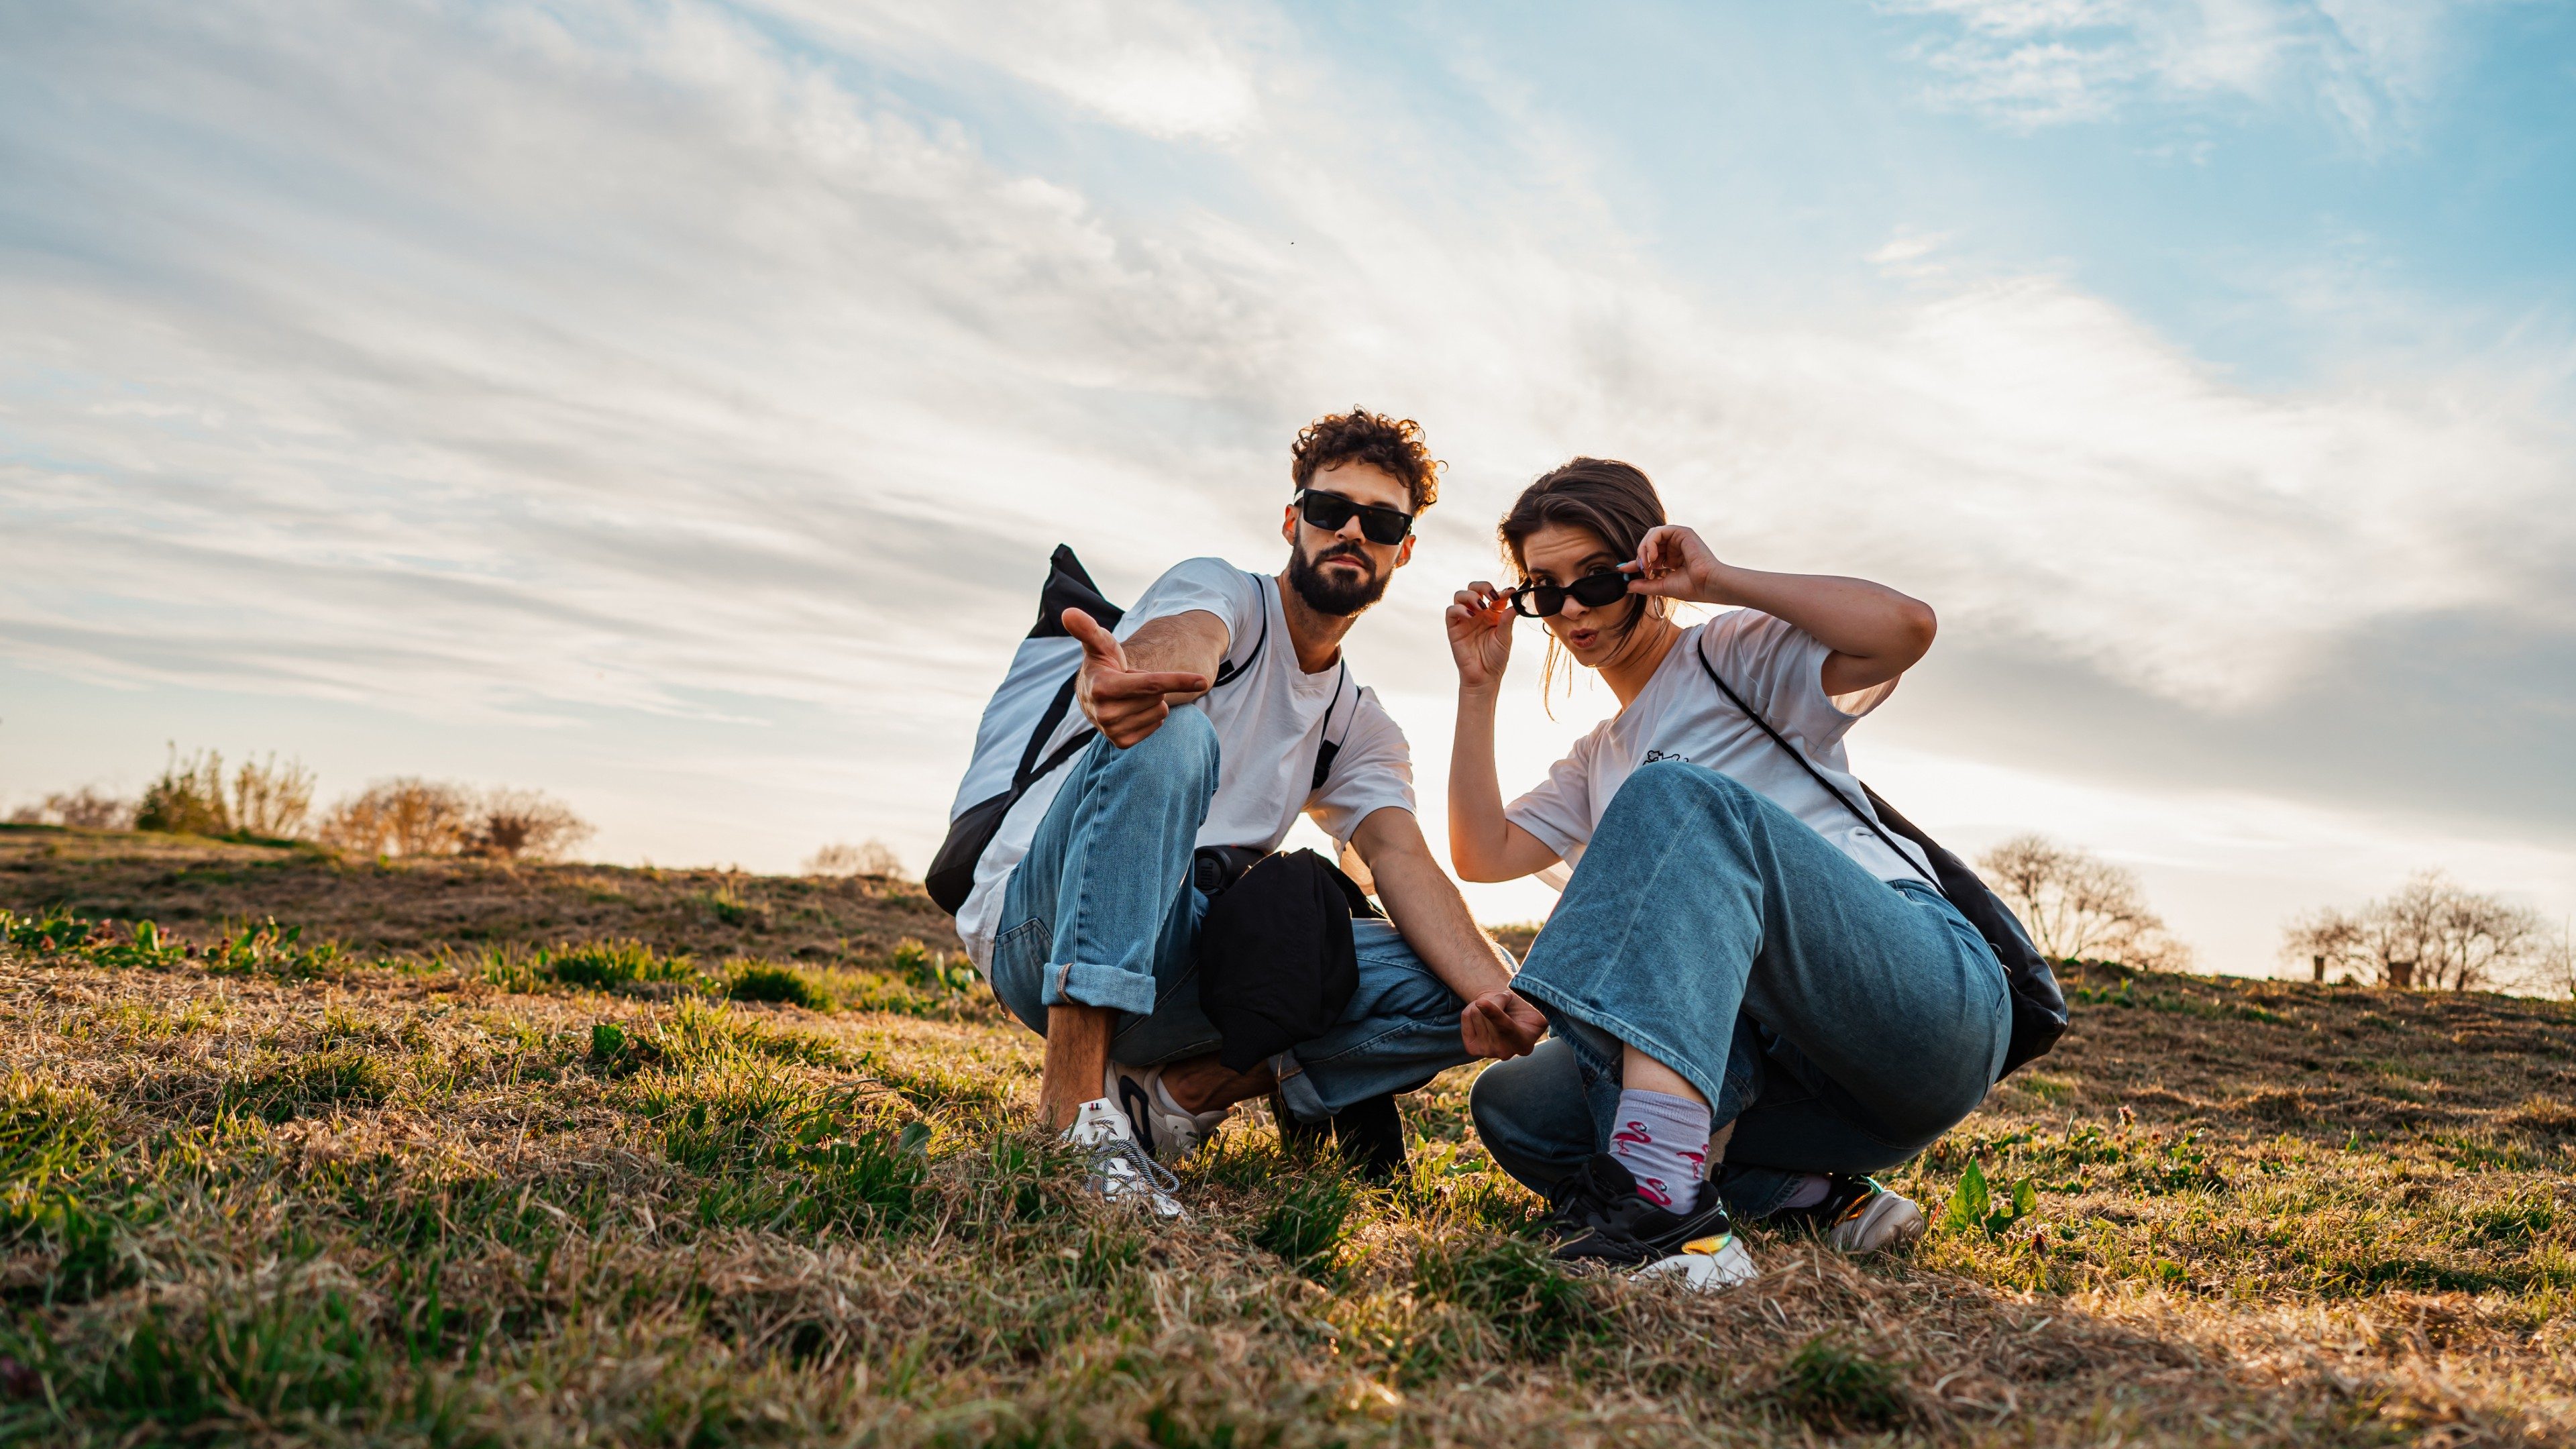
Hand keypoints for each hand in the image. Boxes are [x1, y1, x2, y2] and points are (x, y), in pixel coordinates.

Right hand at [1066, 608, 1208, 747]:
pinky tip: (1132, 709)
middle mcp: (1105, 714)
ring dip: (1149, 700)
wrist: (1093, 693)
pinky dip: (1150, 715)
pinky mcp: (1121, 743)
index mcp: (1102, 689)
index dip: (1178, 680)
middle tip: (1128, 681)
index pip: (1150, 684)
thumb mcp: (1098, 643)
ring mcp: (1112, 731)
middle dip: (1150, 685)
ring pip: (1159, 711)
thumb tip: (1069, 613)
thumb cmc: (1103, 663)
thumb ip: (1088, 629)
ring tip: (1128, 695)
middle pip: (1158, 697)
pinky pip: (1156, 725)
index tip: (1203, 680)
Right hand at [1445, 581, 1513, 692]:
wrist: (1484, 677)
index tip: (1510, 592)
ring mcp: (1465, 618)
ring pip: (1461, 595)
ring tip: (1480, 606)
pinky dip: (1460, 609)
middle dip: (1483, 586)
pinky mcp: (1454, 627)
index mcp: (1493, 613)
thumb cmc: (1496, 658)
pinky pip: (1451, 611)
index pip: (1495, 594)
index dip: (1502, 591)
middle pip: (1475, 587)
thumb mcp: (1505, 637)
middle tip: (1492, 595)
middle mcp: (1478, 612)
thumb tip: (1513, 603)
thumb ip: (1507, 620)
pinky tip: (1471, 615)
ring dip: (1471, 596)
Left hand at [1462, 987, 1545, 1059]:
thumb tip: (1481, 1003)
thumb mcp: (1521, 1003)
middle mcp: (1505, 1053)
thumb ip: (1506, 1000)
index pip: (1506, 1027)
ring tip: (1494, 1011)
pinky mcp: (1472, 1049)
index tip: (1481, 1002)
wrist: (1508, 1018)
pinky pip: (1466, 1016)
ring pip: (1476, 1012)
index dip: (1494, 1013)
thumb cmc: (1520, 1011)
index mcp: (1524, 1044)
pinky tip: (1483, 1015)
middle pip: (1487, 1015)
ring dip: (1484, 1004)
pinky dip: (1473, 1008)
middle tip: (1504, 1002)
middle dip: (1495, 1000)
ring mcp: (1487, 1052)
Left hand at [1628, 524, 1729, 605]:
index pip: (1649, 557)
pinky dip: (1651, 543)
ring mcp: (1679, 539)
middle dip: (1640, 556)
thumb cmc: (1691, 587)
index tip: (1623, 570)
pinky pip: (1659, 532)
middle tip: (1641, 569)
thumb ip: (1645, 585)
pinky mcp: (1682, 532)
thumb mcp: (1661, 586)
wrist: (1707, 585)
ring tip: (1647, 564)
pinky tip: (1653, 557)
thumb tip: (1627, 585)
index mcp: (1672, 559)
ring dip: (1644, 550)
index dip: (1636, 562)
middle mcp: (1675, 547)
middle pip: (1648, 544)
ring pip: (1651, 535)